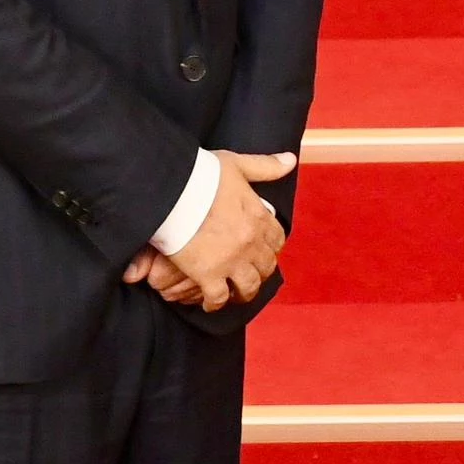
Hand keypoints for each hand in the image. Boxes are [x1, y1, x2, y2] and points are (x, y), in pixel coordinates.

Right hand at [127, 150, 293, 312]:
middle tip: (249, 275)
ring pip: (248, 287)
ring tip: (235, 294)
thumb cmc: (202, 175)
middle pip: (265, 266)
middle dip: (259, 272)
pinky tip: (210, 303)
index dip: (271, 247)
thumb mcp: (237, 165)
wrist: (173, 191)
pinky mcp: (208, 275)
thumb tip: (291, 160)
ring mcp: (232, 261)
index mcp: (259, 217)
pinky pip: (218, 298)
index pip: (277, 239)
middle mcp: (251, 242)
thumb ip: (265, 166)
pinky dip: (215, 303)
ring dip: (243, 292)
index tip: (263, 251)